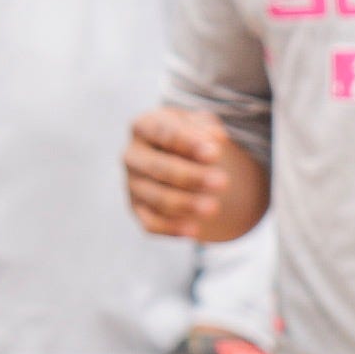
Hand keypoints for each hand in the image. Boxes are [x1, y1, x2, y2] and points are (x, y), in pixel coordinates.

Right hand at [125, 107, 229, 236]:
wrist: (181, 158)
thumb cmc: (190, 137)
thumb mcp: (199, 124)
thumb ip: (206, 127)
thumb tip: (216, 138)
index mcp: (143, 126)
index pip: (162, 132)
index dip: (188, 143)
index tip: (215, 153)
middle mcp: (132, 155)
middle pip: (157, 167)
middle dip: (190, 177)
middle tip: (222, 183)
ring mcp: (132, 184)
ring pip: (156, 198)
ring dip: (185, 204)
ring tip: (213, 207)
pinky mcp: (137, 209)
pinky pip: (150, 223)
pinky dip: (171, 228)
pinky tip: (195, 230)